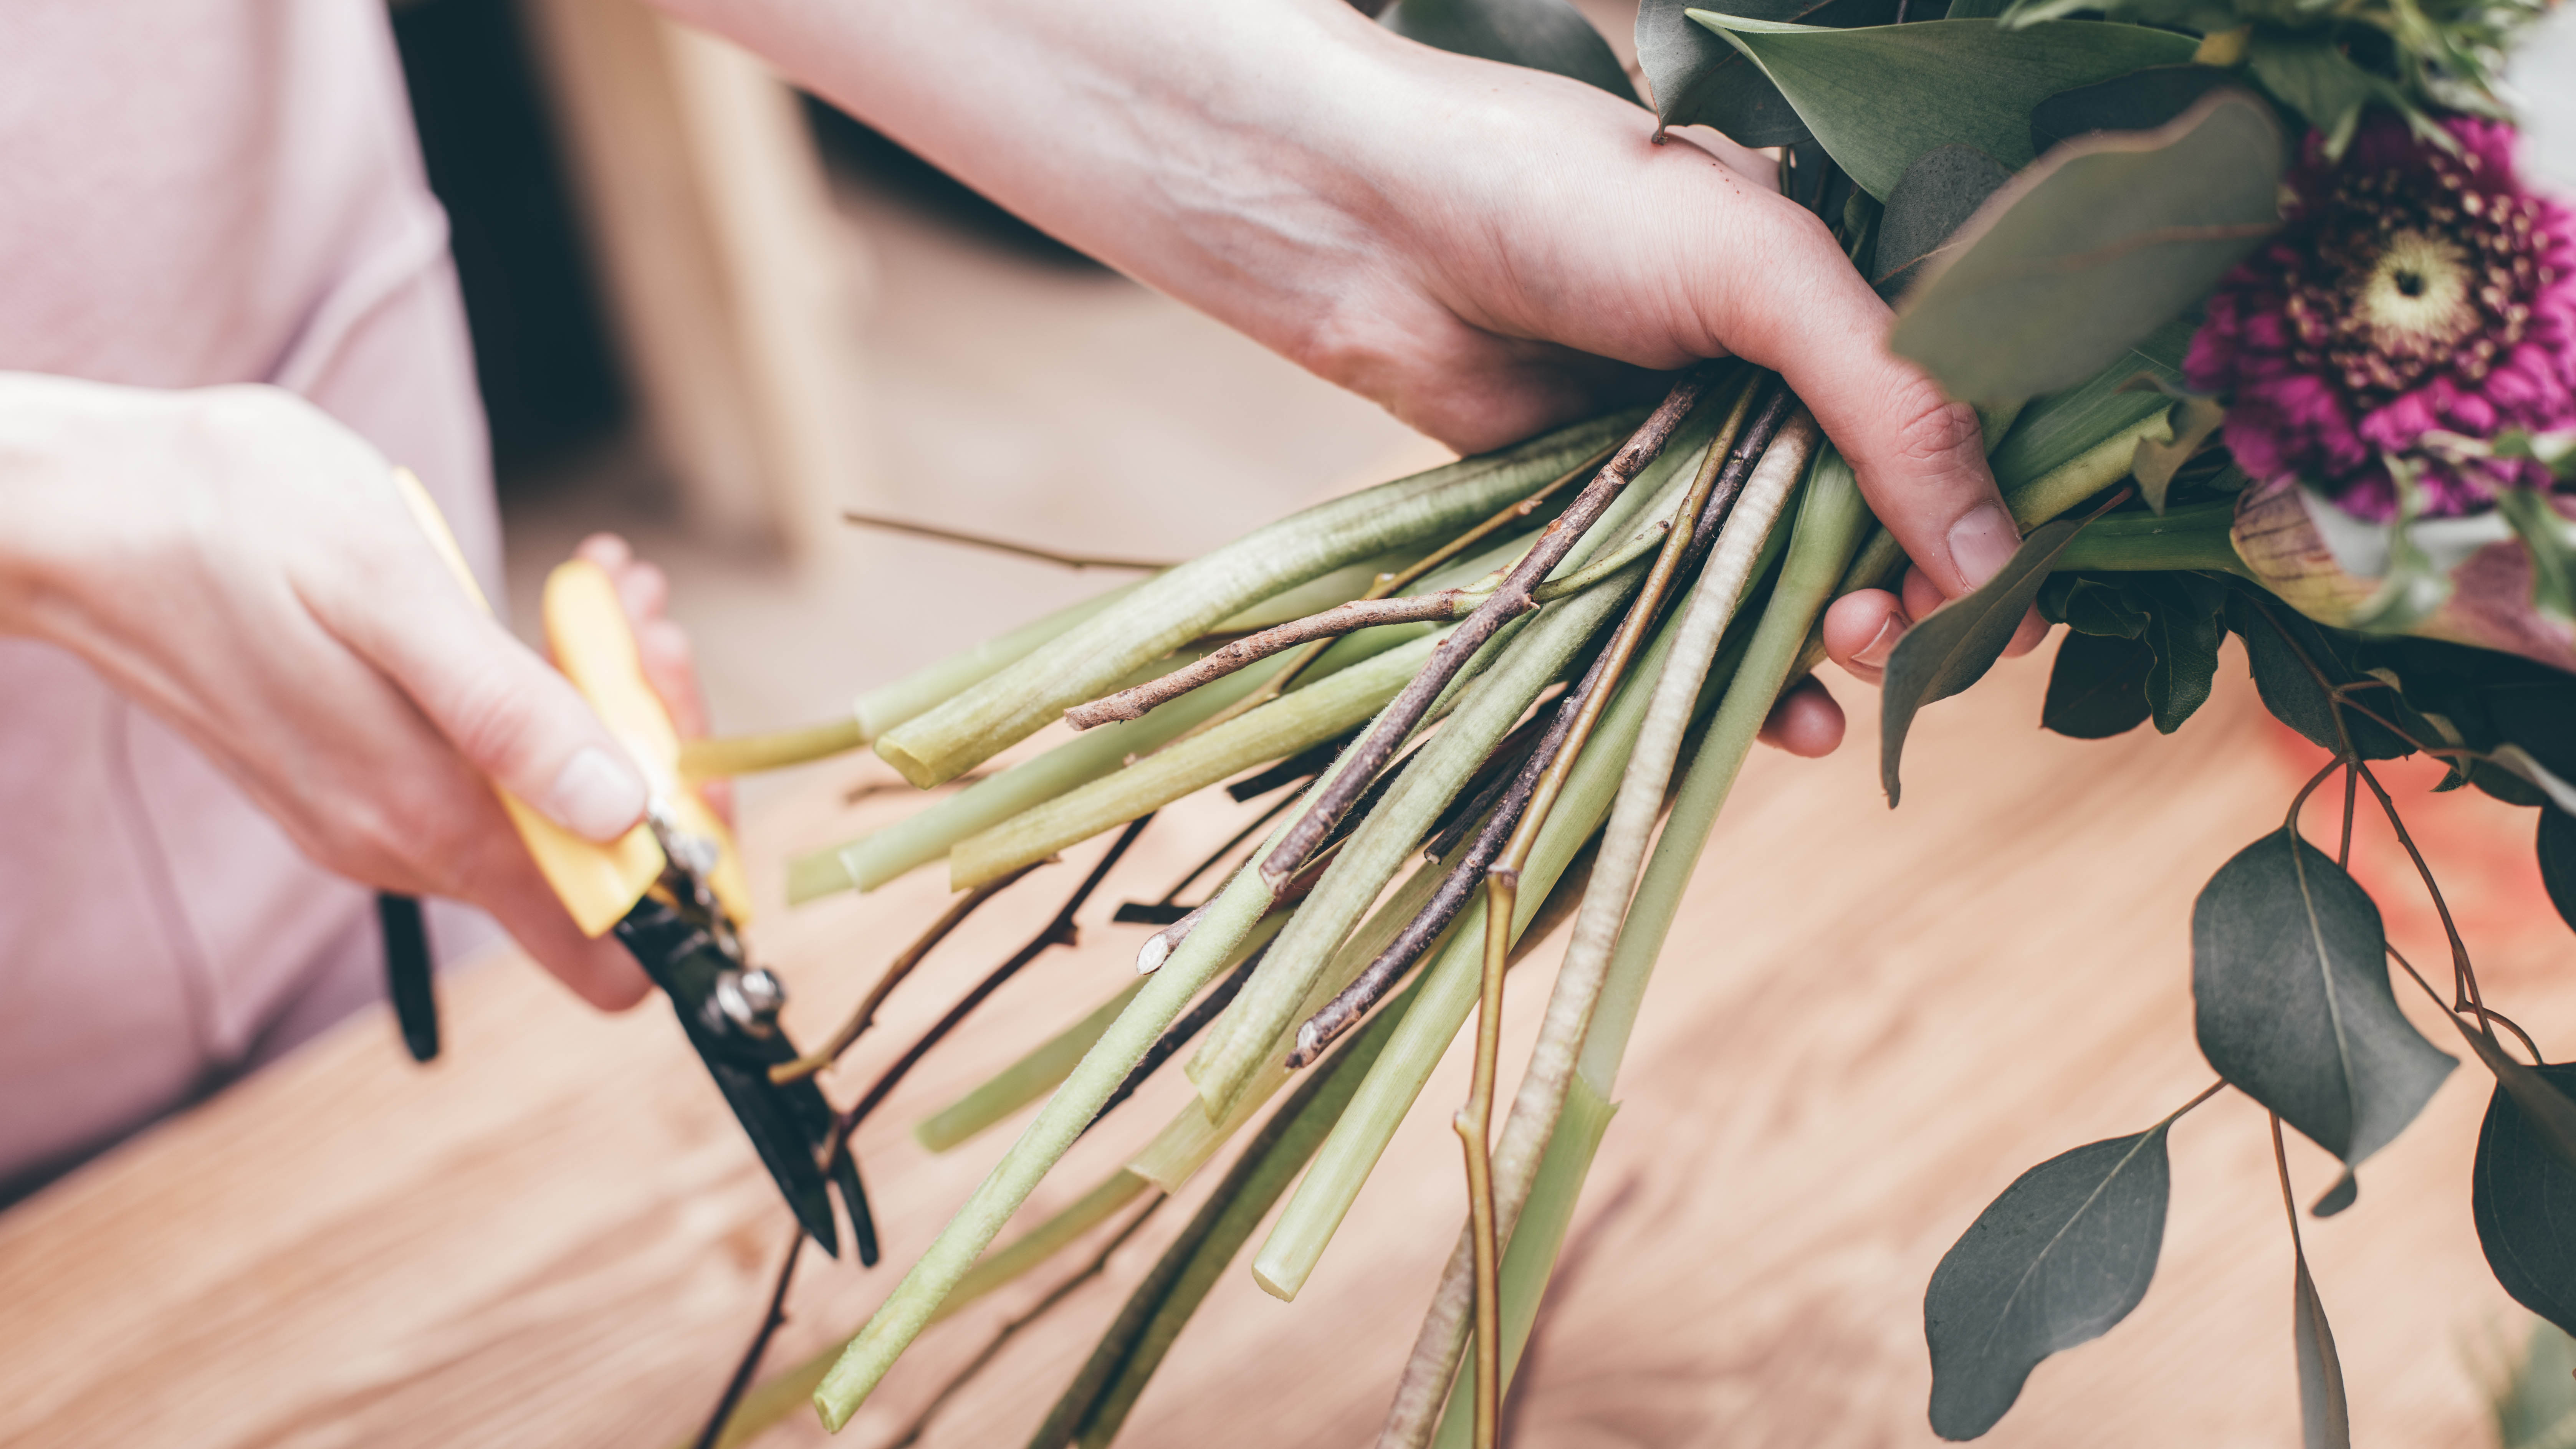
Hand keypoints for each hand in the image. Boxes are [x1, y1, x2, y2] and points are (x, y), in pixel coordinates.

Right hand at [0, 373, 680, 1008]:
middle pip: (600, 858)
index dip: (686, 854)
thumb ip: (505, 716)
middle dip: (650, 735)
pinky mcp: (358, 772)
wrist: (89, 514)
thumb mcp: (391, 591)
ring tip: (599, 587)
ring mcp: (378, 812)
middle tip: (634, 610)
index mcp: (430, 821)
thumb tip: (619, 815)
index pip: (616, 937)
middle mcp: (408, 843)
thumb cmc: (233, 522)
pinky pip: (490, 766)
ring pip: (552, 799)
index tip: (681, 729)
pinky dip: (541, 694)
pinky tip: (544, 612)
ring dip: (602, 698)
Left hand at [661, 0, 2042, 762]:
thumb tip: (1973, 532)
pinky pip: (1611, 580)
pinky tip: (1726, 725)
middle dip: (1870, 600)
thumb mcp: (1711, 264)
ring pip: (1720, 559)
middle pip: (1820, 500)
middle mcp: (1682, 349)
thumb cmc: (1484, 172)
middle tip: (1905, 687)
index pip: (1900, 410)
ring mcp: (1600, 414)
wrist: (1257, 162)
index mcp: (1749, 278)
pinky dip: (1663, 651)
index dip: (1960, 511)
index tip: (1989, 611)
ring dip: (1768, 648)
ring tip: (1822, 725)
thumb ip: (1855, 382)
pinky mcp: (1511, 464)